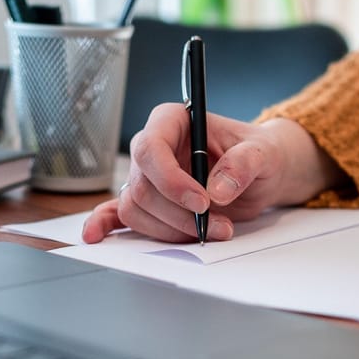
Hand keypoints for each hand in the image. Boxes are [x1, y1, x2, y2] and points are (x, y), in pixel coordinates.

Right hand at [83, 108, 339, 243]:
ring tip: (211, 232)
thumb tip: (218, 188)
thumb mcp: (264, 153)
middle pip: (143, 186)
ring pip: (137, 208)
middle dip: (179, 214)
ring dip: (171, 230)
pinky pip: (119, 213)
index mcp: (173, 122)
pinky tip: (94, 236)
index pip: (151, 148)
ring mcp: (148, 177)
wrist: (261, 174)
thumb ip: (245, 164)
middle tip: (218, 226)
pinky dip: (106, 225)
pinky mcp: (151, 202)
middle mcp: (154, 148)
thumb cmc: (260, 154)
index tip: (202, 202)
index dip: (171, 180)